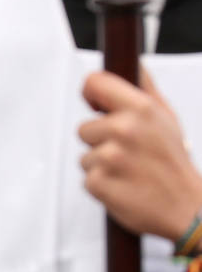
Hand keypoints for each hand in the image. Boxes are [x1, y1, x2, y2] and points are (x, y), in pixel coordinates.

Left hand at [80, 69, 201, 242]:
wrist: (186, 206)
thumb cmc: (173, 163)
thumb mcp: (167, 119)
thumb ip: (146, 89)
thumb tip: (134, 64)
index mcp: (141, 109)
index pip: (94, 82)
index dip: (91, 93)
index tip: (96, 105)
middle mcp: (124, 129)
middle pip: (84, 128)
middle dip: (100, 141)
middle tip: (129, 154)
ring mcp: (110, 156)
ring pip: (84, 155)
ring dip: (101, 165)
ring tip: (128, 171)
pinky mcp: (98, 182)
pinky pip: (86, 179)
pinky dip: (101, 185)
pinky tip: (123, 186)